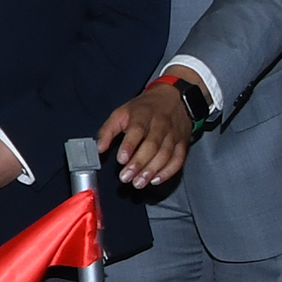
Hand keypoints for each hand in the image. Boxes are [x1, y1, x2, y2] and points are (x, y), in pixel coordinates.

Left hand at [96, 76, 196, 190]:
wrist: (174, 99)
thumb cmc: (145, 108)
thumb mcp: (122, 113)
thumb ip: (108, 131)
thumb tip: (98, 148)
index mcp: (143, 115)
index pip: (137, 130)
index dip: (129, 145)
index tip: (121, 159)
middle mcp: (160, 124)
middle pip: (152, 145)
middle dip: (139, 163)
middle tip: (126, 177)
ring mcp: (173, 135)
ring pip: (165, 154)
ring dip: (152, 171)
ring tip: (138, 182)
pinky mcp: (182, 143)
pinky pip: (178, 160)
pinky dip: (168, 172)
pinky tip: (155, 180)